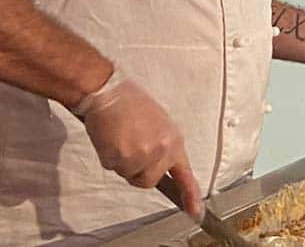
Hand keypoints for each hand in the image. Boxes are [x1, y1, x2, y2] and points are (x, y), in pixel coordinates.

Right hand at [78, 71, 202, 219]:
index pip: (185, 175)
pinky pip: (113, 168)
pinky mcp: (121, 158)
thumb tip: (158, 161)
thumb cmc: (132, 103)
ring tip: (121, 138)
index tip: (195, 211)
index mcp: (174, 141)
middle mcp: (161, 151)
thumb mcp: (160, 122)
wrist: (110, 93)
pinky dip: (109, 156)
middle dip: (138, 171)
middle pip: (149, 180)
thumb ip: (163, 145)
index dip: (191, 195)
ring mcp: (141, 156)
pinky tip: (111, 138)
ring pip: (129, 175)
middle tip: (130, 147)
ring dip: (122, 162)